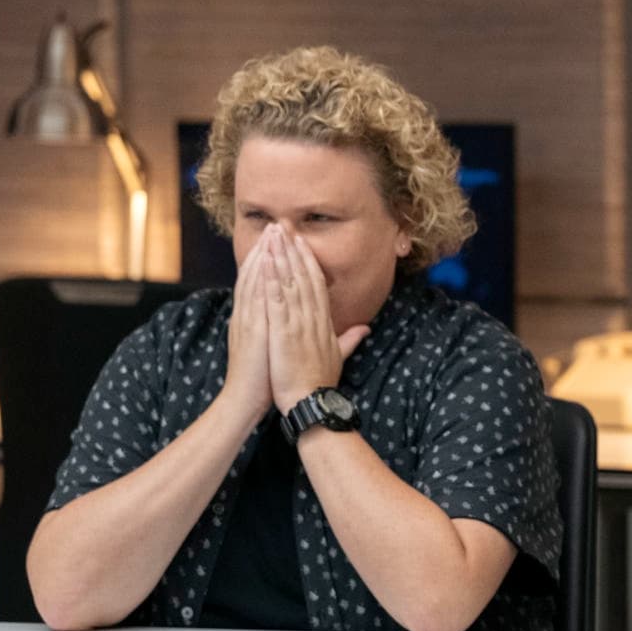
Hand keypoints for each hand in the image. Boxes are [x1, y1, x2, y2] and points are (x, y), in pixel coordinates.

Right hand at [219, 233, 272, 422]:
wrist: (247, 401)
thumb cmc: (265, 379)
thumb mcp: (278, 349)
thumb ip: (290, 333)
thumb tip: (302, 325)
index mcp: (256, 318)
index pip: (263, 282)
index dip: (273, 260)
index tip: (284, 241)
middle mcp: (248, 314)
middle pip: (256, 274)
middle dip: (266, 249)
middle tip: (276, 225)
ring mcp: (247, 320)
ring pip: (253, 280)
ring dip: (262, 255)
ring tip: (271, 234)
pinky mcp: (251, 329)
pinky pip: (253, 298)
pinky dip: (259, 278)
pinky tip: (267, 261)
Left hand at [258, 226, 370, 413]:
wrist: (312, 404)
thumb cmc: (321, 383)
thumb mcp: (339, 357)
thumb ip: (350, 338)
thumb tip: (365, 327)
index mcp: (324, 323)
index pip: (317, 284)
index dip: (308, 260)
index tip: (300, 242)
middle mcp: (313, 318)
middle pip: (304, 277)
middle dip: (294, 250)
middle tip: (284, 226)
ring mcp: (299, 324)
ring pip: (291, 283)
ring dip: (281, 256)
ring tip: (273, 235)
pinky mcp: (284, 332)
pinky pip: (277, 300)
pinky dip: (272, 279)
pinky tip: (266, 261)